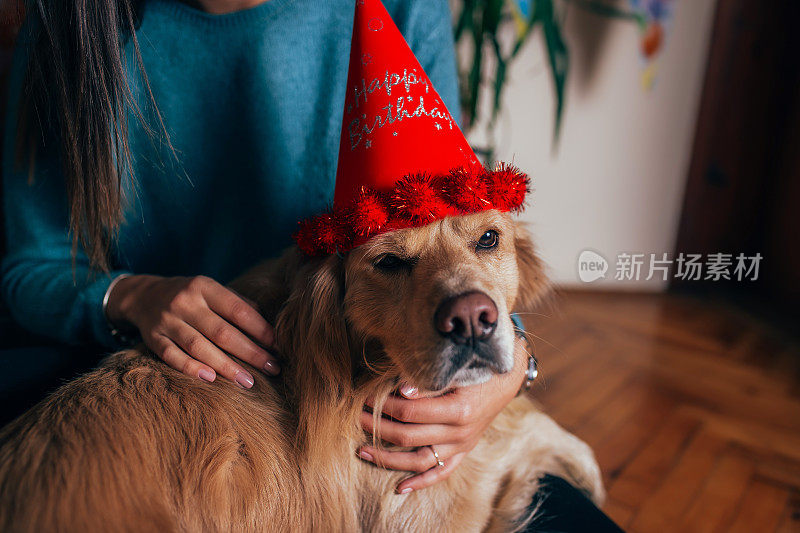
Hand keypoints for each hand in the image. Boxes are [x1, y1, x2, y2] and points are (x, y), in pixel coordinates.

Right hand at [106, 275, 279, 387]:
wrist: (144, 295)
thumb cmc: (191, 296)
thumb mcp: (213, 290)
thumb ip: (238, 304)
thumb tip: (270, 328)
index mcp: (204, 287)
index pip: (237, 310)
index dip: (260, 329)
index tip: (277, 346)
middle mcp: (185, 302)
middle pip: (221, 332)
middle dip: (250, 352)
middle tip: (272, 368)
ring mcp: (167, 321)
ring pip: (199, 346)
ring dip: (226, 366)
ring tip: (248, 381)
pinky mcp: (152, 338)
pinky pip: (172, 356)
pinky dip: (190, 368)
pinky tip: (211, 379)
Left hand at [357, 337, 527, 492]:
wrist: (506, 379)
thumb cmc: (477, 367)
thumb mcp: (457, 370)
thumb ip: (429, 382)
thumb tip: (401, 390)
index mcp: (458, 409)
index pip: (411, 411)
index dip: (385, 405)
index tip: (367, 397)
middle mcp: (460, 432)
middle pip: (410, 436)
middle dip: (379, 427)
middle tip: (357, 417)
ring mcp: (462, 445)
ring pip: (420, 460)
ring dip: (389, 458)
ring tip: (363, 450)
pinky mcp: (463, 451)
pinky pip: (441, 473)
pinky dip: (421, 482)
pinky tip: (399, 488)